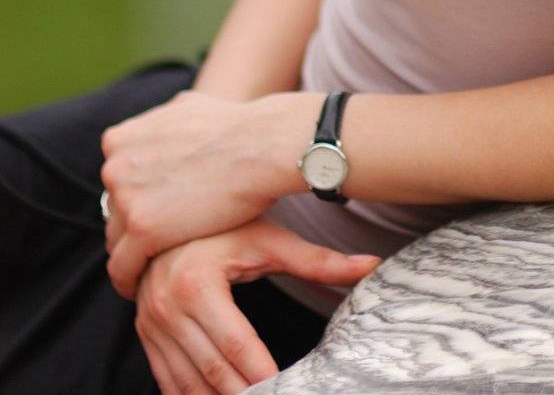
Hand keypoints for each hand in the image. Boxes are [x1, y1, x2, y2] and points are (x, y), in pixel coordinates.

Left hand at [101, 89, 281, 298]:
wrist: (263, 145)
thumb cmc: (237, 127)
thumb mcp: (187, 107)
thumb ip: (162, 123)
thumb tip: (160, 125)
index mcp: (121, 139)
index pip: (116, 183)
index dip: (136, 201)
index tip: (154, 216)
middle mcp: (115, 164)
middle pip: (114, 212)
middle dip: (135, 228)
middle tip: (159, 247)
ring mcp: (126, 196)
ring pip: (117, 241)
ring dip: (134, 257)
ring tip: (156, 271)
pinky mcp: (141, 228)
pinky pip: (122, 268)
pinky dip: (131, 282)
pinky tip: (148, 290)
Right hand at [134, 216, 380, 393]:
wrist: (170, 214)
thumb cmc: (225, 226)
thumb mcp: (269, 240)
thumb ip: (318, 261)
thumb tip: (371, 265)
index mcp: (198, 283)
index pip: (237, 345)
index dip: (263, 374)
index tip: (287, 387)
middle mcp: (168, 306)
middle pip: (213, 370)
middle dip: (244, 394)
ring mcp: (150, 323)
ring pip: (187, 383)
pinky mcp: (144, 334)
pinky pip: (167, 380)